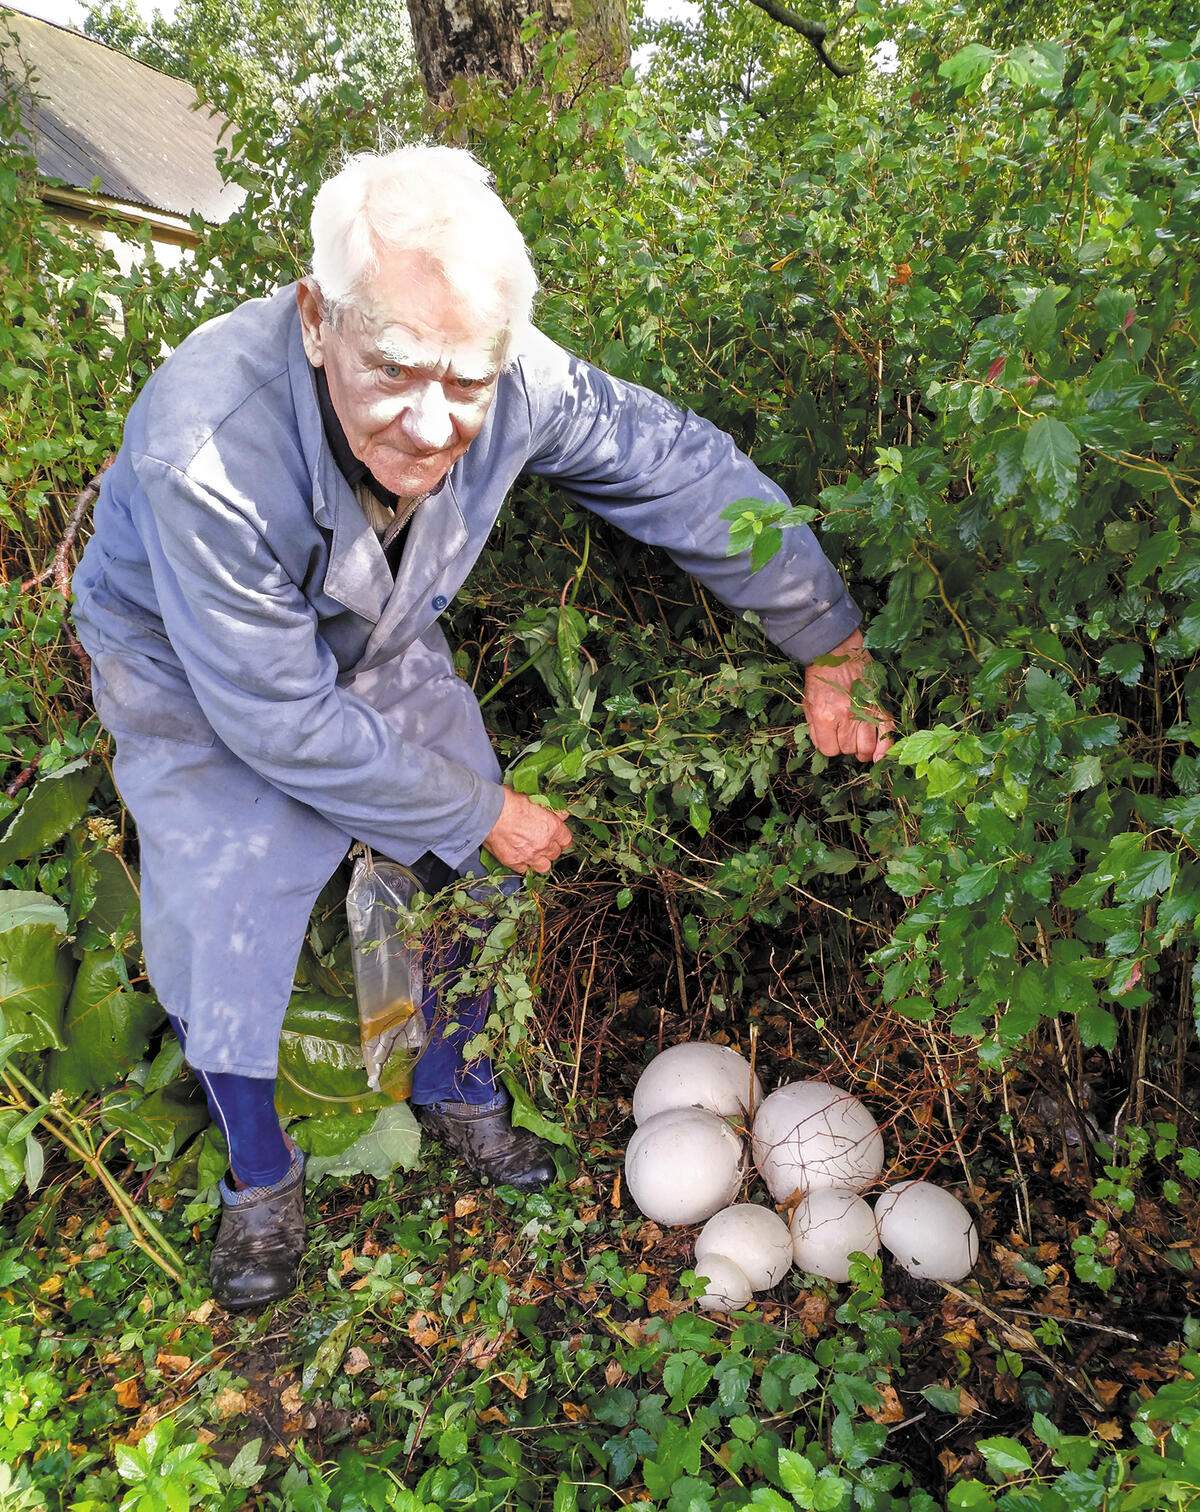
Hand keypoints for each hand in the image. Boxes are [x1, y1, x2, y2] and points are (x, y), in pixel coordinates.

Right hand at [483, 786, 573, 873]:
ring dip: (541, 860)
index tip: (558, 838)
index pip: (566, 840)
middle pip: (555, 854)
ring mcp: (530, 855)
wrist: (489, 813)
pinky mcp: (514, 862)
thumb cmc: (510, 802)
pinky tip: (519, 856)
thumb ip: (552, 811)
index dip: (562, 839)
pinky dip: (523, 864)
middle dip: (551, 849)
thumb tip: (562, 814)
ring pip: (544, 866)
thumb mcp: (535, 800)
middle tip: (543, 842)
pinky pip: (524, 869)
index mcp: (552, 827)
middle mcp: (544, 844)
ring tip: (534, 853)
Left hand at [803, 630, 894, 763]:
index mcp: (825, 716)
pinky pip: (886, 734)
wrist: (837, 651)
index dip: (829, 746)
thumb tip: (825, 746)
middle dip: (845, 746)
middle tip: (844, 735)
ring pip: (866, 747)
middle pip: (848, 749)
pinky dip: (884, 748)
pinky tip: (879, 755)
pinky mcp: (879, 706)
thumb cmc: (821, 676)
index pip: (829, 750)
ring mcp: (865, 712)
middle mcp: (846, 718)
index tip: (829, 739)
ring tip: (860, 744)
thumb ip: (815, 728)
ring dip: (862, 750)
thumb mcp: (808, 703)